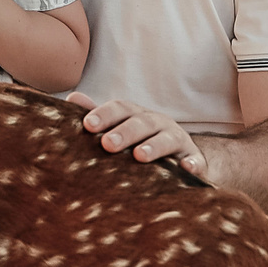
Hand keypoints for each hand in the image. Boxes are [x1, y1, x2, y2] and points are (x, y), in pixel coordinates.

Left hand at [70, 93, 206, 177]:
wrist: (181, 159)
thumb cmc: (141, 143)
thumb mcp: (120, 128)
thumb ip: (99, 116)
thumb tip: (72, 97)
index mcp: (137, 115)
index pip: (121, 109)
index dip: (105, 114)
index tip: (88, 125)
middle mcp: (158, 123)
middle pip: (142, 123)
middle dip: (125, 132)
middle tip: (107, 144)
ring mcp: (179, 141)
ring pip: (168, 139)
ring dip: (154, 146)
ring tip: (139, 156)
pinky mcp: (194, 160)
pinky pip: (195, 161)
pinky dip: (192, 164)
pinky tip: (186, 169)